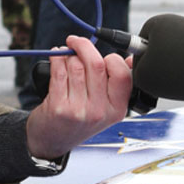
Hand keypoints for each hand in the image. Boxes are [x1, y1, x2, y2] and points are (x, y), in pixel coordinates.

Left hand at [25, 36, 131, 159]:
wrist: (52, 142)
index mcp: (117, 108)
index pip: (122, 74)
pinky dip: (57, 58)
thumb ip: (119, 84)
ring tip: (65, 53)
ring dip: (68, 53)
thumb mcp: (107, 108)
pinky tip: (56, 56)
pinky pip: (59, 72)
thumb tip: (131, 60)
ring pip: (76, 66)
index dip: (112, 58)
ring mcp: (79, 110)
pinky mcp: (58, 106)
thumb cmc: (79, 121)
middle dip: (85, 46)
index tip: (103, 55)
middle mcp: (100, 111)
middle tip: (77, 41)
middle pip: (97, 65)